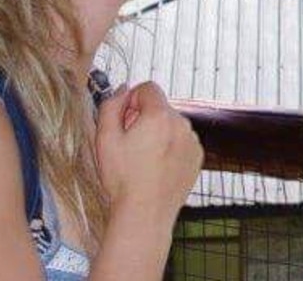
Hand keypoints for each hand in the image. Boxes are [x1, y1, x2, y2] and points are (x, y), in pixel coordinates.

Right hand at [95, 82, 202, 221]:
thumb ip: (111, 105)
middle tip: (131, 146)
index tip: (125, 122)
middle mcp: (182, 124)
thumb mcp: (105, 139)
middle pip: (160, 108)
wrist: (145, 213)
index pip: (148, 88)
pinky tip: (157, 169)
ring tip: (144, 161)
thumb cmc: (122, 178)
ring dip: (159, 134)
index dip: (131, 101)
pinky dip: (171, 149)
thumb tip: (124, 88)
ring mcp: (193, 141)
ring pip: (172, 125)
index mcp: (160, 115)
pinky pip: (182, 142)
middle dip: (144, 119)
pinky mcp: (197, 157)